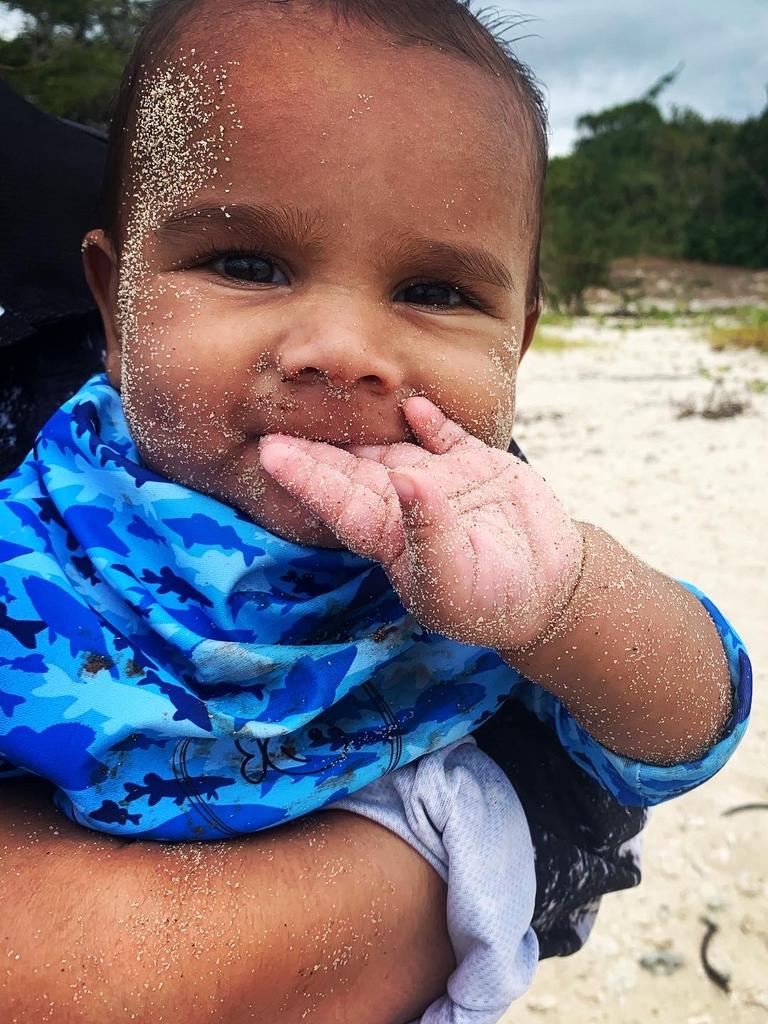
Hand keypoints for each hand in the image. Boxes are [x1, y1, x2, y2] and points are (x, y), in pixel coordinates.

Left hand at [258, 397, 582, 649]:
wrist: (550, 591)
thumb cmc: (492, 603)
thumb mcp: (455, 581)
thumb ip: (428, 532)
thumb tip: (404, 480)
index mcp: (390, 538)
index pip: (338, 503)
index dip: (304, 479)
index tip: (270, 452)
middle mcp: (405, 505)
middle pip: (352, 470)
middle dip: (315, 447)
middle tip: (273, 414)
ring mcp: (440, 482)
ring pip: (392, 447)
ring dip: (362, 423)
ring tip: (327, 392)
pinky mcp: (475, 466)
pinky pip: (444, 435)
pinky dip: (428, 418)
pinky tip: (410, 402)